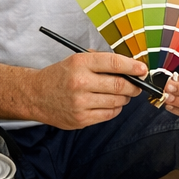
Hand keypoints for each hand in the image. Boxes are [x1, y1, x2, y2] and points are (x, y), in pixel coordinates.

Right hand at [27, 52, 145, 128]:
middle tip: (137, 84)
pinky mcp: (80, 119)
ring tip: (122, 93)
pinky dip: (115, 109)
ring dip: (125, 97)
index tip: (143, 69)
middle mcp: (80, 83)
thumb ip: (102, 61)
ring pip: (117, 101)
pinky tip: (111, 103)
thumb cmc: (61, 75)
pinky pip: (108, 115)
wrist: (35, 95)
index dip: (133, 66)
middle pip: (119, 85)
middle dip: (134, 85)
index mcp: (80, 63)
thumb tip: (131, 67)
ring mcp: (79, 103)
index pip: (114, 63)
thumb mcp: (77, 59)